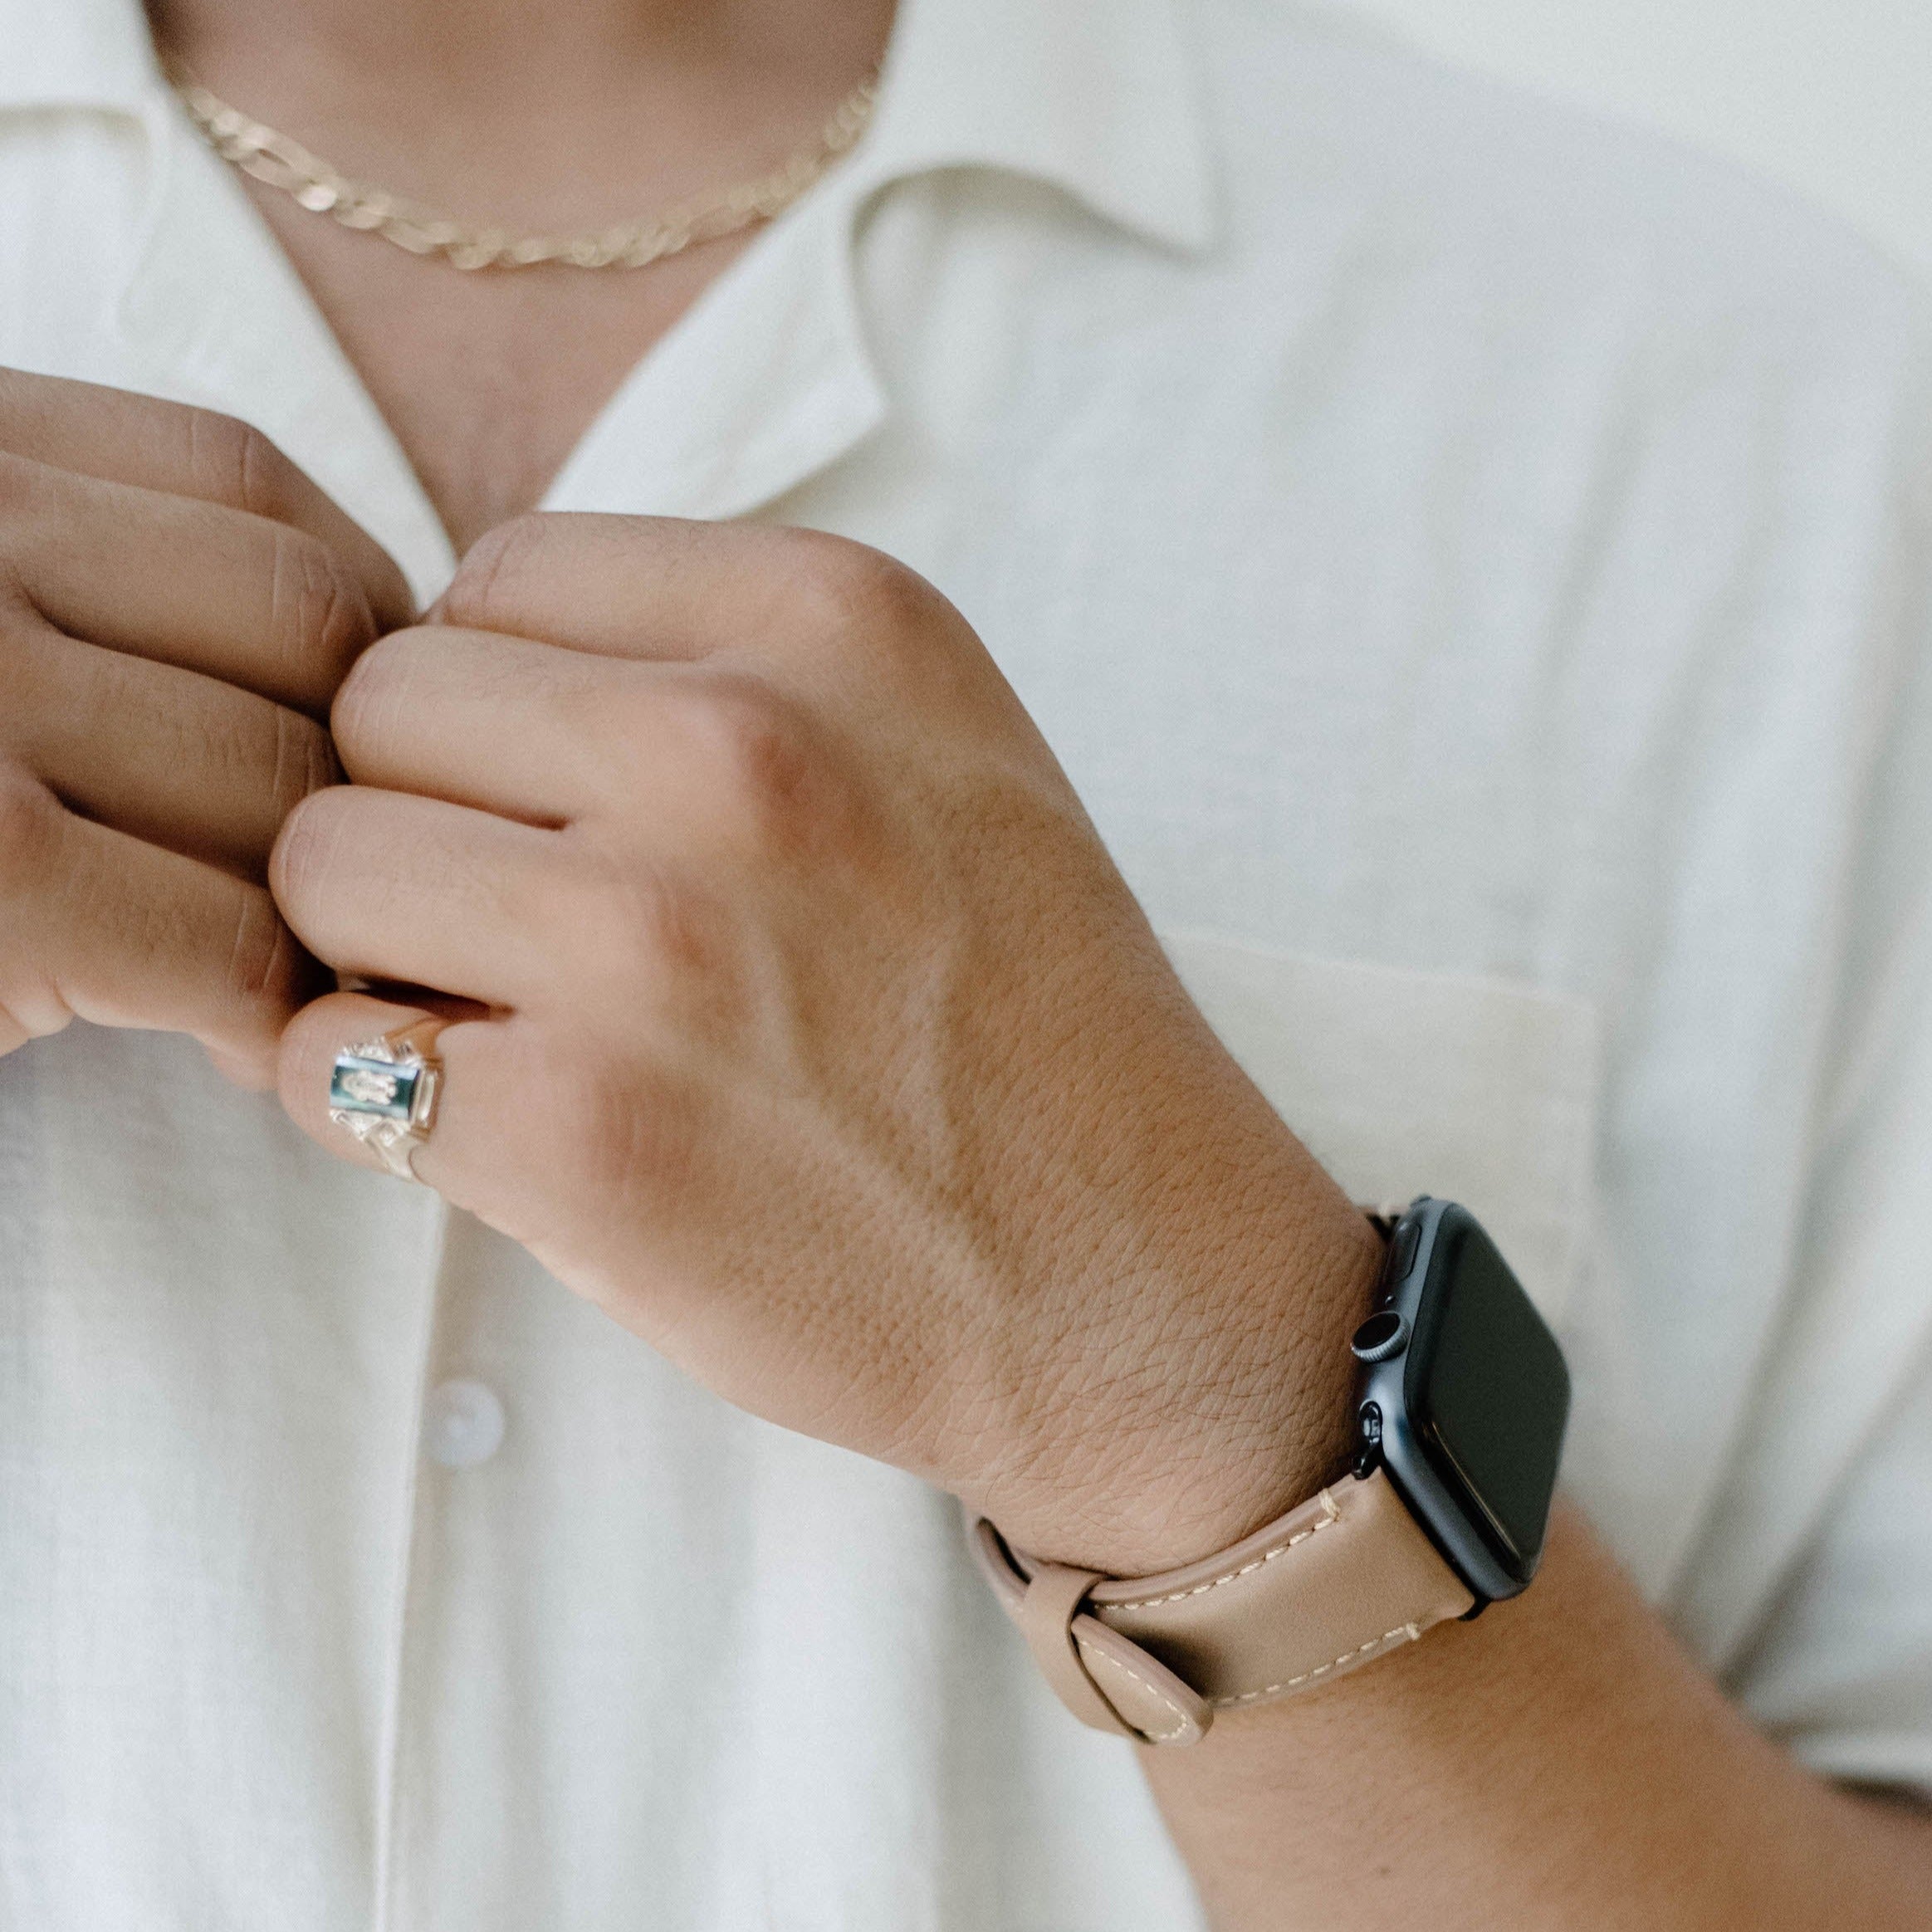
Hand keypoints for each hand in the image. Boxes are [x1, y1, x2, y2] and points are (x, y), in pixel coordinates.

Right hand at [0, 370, 411, 1084]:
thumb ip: (66, 571)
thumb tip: (348, 635)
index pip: (241, 480)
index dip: (356, 603)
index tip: (363, 715)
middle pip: (299, 629)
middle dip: (363, 764)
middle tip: (352, 862)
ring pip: (278, 783)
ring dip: (322, 893)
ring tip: (289, 958)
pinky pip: (218, 939)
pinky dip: (262, 1007)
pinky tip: (226, 1042)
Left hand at [273, 514, 1380, 1569]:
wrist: (1137, 1277)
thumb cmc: (1019, 1014)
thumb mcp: (931, 745)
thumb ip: (711, 665)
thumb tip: (432, 670)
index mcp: (839, 618)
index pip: (495, 572)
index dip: (500, 705)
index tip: (575, 809)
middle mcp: (748, 747)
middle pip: (386, 702)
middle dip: (428, 814)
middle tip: (535, 929)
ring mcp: (661, 940)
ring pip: (323, 866)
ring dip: (385, 954)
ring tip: (519, 1023)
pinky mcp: (587, 1134)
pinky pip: (323, 1060)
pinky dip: (378, 1101)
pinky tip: (509, 1132)